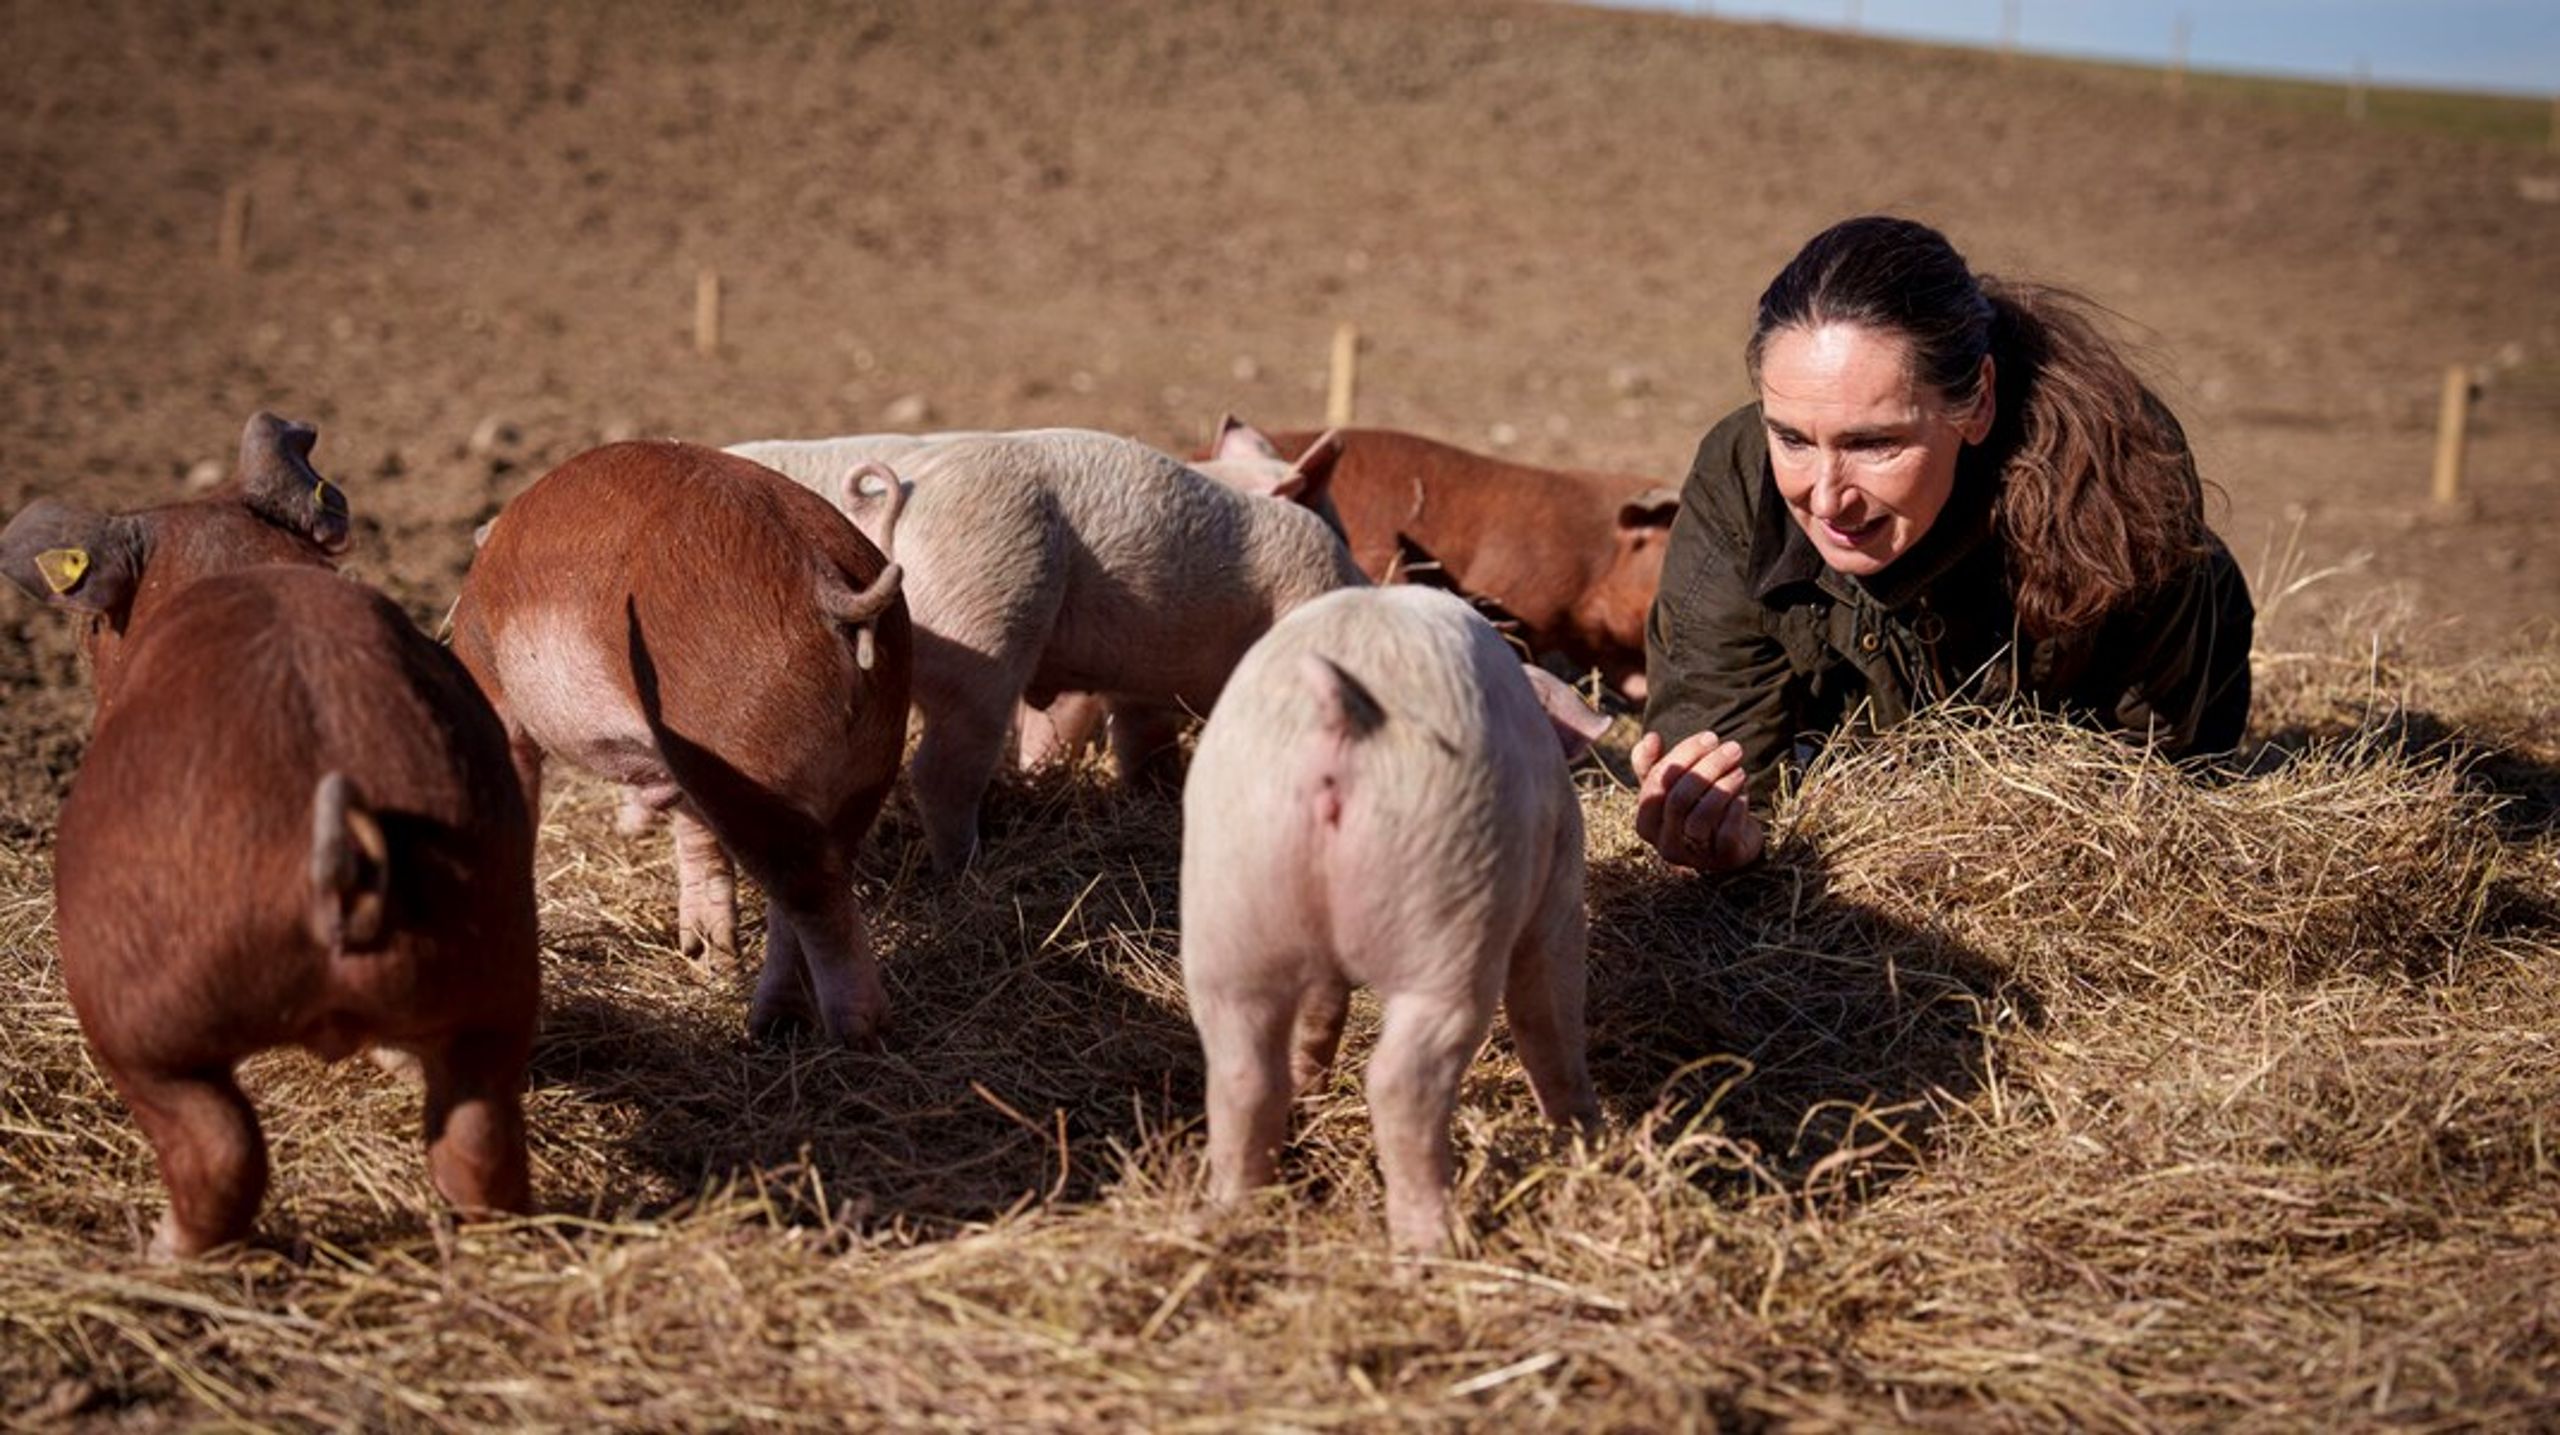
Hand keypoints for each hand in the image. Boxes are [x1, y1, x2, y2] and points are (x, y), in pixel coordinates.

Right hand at [1632, 729, 1764, 872]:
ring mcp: (1693, 856)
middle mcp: (1664, 843)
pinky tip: (1743, 796)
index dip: (1684, 755)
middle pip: (1679, 799)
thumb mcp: (1674, 787)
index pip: (1657, 783)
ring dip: (1724, 787)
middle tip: (1733, 748)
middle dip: (1708, 767)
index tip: (1710, 737)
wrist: (1731, 842)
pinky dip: (1736, 810)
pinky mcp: (1722, 860)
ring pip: (1702, 817)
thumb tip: (1650, 737)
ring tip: (1740, 770)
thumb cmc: (1697, 808)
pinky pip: (1726, 833)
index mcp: (1646, 823)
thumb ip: (1655, 764)